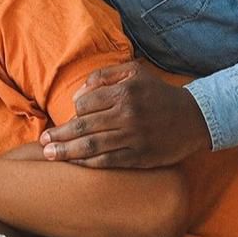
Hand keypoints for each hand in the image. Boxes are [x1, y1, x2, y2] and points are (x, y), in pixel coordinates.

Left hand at [39, 61, 210, 167]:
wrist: (195, 118)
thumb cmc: (158, 94)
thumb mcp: (134, 73)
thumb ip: (104, 77)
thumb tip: (79, 94)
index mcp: (124, 93)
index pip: (85, 103)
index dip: (74, 111)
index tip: (70, 117)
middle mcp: (127, 115)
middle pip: (83, 126)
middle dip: (59, 135)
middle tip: (42, 142)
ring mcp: (134, 138)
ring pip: (92, 147)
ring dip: (67, 152)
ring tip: (49, 154)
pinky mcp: (140, 157)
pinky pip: (108, 161)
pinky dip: (88, 163)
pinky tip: (74, 164)